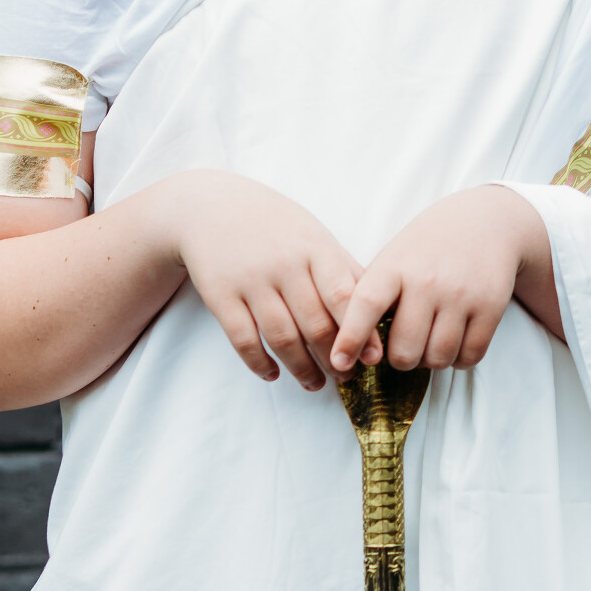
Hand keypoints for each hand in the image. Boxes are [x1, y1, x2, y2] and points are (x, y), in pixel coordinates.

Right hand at [149, 170, 381, 390]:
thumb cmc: (273, 225)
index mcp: (314, 248)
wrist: (209, 207)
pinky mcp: (220, 295)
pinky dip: (260, 363)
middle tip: (345, 378)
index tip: (372, 360)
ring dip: (301, 368)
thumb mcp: (312, 234)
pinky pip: (244, 339)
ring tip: (315, 384)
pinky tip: (272, 374)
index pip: (343, 296)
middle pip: (315, 324)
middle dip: (334, 358)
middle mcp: (283, 264)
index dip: (360, 332)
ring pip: (282, 338)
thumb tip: (382, 307)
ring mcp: (250, 281)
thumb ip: (344, 269)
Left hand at [330, 185, 554, 374]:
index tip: (339, 362)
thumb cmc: (430, 244)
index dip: (350, 338)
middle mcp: (428, 281)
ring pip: (438, 358)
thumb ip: (374, 293)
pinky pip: (470, 356)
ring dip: (430, 361)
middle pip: (404, 350)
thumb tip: (351, 343)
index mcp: (395, 266)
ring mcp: (462, 296)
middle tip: (402, 348)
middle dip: (400, 360)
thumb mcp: (395, 256)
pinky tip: (454, 343)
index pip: (366, 305)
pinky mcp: (491, 308)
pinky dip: (458, 360)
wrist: (488, 220)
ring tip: (429, 342)